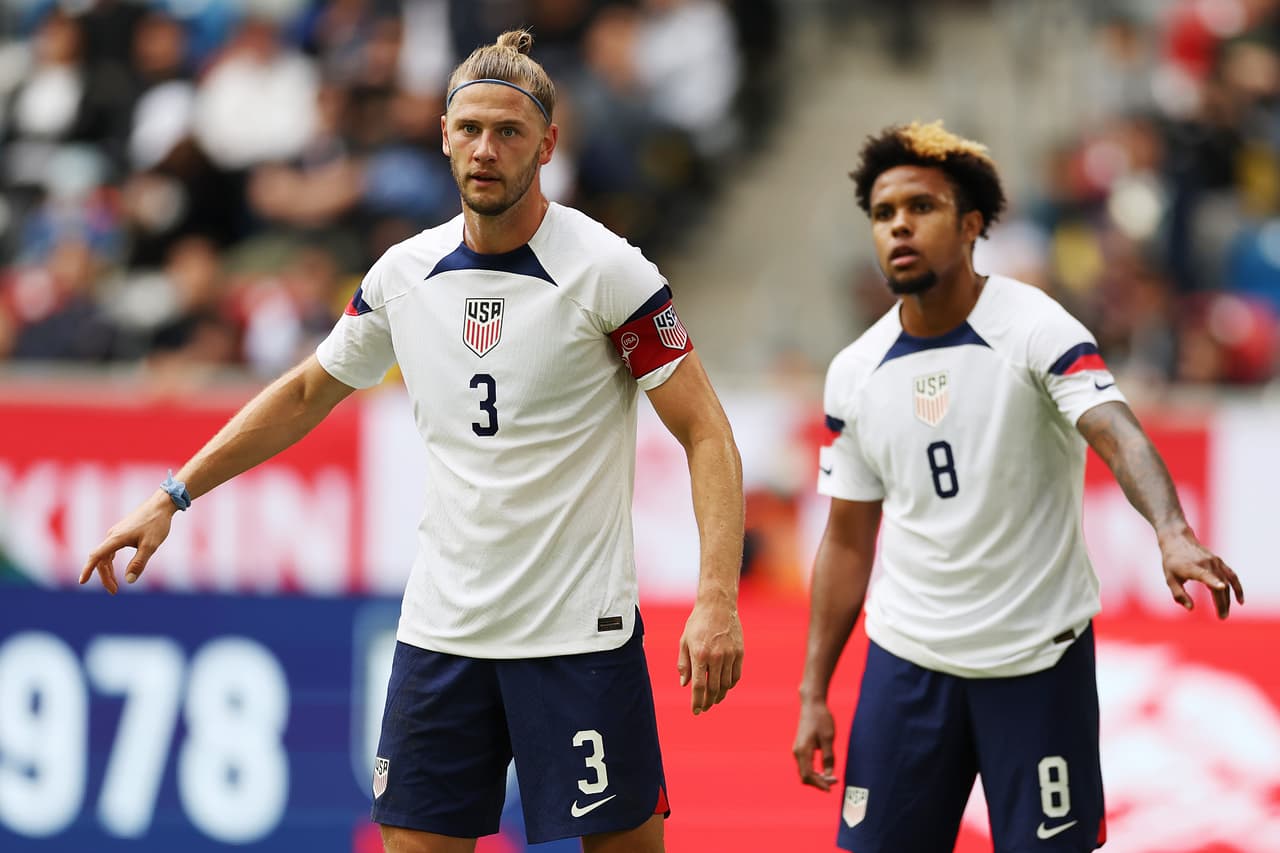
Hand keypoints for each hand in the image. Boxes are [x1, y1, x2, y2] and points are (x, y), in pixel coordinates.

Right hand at [79, 491, 176, 593]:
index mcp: (116, 538)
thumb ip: (139, 563)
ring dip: (107, 571)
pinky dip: (110, 562)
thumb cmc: (156, 524)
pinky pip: (110, 550)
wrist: (161, 505)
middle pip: (101, 559)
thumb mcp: (150, 546)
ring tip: (115, 585)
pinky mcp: (121, 532)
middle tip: (114, 591)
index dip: (88, 569)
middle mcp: (112, 535)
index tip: (82, 582)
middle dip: (105, 576)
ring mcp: (116, 533)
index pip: (96, 556)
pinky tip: (114, 569)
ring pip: (105, 555)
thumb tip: (129, 581)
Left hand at [676, 598, 742, 714]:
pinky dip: (731, 684)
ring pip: (726, 684)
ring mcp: (729, 655)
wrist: (718, 605)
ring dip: (720, 695)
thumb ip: (683, 664)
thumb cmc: (697, 623)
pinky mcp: (739, 652)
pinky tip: (725, 687)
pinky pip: (736, 675)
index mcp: (699, 655)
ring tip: (714, 700)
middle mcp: (716, 657)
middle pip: (713, 689)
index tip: (695, 711)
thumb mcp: (684, 641)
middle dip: (708, 702)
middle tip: (704, 707)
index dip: (697, 702)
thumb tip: (684, 684)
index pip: (698, 686)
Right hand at [793, 698, 837, 790]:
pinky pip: (804, 765)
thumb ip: (828, 758)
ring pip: (804, 771)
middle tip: (835, 782)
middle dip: (818, 782)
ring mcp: (797, 749)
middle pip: (804, 776)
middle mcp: (797, 752)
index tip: (831, 789)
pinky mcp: (800, 747)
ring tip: (831, 778)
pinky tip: (824, 770)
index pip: (808, 775)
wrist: (812, 704)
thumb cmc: (821, 719)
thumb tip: (829, 775)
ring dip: (816, 777)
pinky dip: (813, 771)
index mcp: (803, 750)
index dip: (819, 784)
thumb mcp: (828, 738)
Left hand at [1160, 530, 1243, 618]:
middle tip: (1222, 617)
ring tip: (1225, 613)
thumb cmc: (1172, 562)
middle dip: (1222, 603)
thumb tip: (1191, 608)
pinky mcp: (1219, 562)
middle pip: (1219, 585)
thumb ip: (1179, 594)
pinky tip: (1239, 601)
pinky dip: (1237, 588)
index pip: (1204, 574)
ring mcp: (1215, 562)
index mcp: (1192, 567)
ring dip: (1228, 599)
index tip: (1221, 587)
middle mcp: (1206, 564)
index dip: (1212, 581)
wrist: (1178, 540)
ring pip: (1227, 583)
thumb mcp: (1170, 579)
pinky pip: (1232, 576)